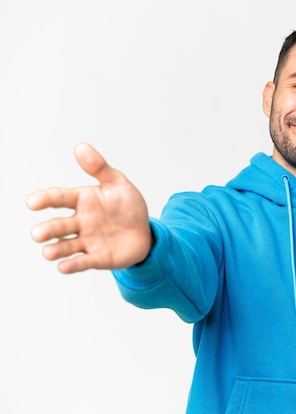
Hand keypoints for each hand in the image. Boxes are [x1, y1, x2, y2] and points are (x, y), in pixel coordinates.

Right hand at [26, 143, 151, 273]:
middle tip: (38, 234)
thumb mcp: (118, 184)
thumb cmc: (127, 206)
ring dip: (56, 249)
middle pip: (60, 226)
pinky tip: (64, 267)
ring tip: (48, 252)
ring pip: (67, 246)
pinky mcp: (98, 257)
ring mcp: (88, 241)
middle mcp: (80, 222)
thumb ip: (100, 168)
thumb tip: (81, 147)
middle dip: (48, 230)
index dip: (46, 199)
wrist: (145, 231)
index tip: (32, 202)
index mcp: (83, 201)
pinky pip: (84, 261)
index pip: (60, 198)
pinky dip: (73, 264)